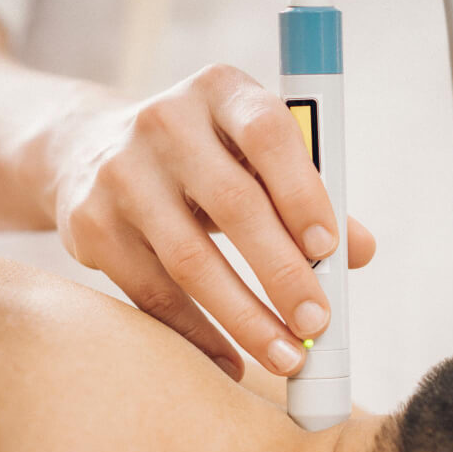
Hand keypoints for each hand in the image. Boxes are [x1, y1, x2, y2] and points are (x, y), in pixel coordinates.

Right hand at [51, 64, 375, 379]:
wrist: (89, 149)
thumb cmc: (201, 158)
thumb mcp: (250, 156)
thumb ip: (308, 194)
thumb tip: (363, 251)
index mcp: (219, 91)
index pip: (267, 133)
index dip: (303, 192)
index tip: (331, 251)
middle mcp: (164, 122)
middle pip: (233, 205)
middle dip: (283, 273)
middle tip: (316, 322)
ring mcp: (120, 173)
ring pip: (189, 259)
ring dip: (245, 317)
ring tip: (285, 354)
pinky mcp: (90, 224)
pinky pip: (151, 291)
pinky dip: (196, 334)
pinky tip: (231, 360)